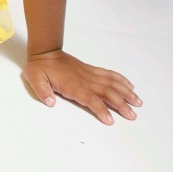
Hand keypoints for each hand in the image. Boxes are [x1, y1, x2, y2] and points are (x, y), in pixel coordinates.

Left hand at [22, 49, 141, 124]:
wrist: (45, 51)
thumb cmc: (39, 68)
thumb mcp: (34, 79)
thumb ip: (42, 91)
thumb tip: (50, 102)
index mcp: (72, 85)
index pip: (90, 99)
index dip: (100, 109)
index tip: (110, 120)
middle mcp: (84, 80)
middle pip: (106, 92)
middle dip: (120, 104)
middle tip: (133, 116)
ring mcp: (89, 74)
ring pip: (111, 83)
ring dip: (125, 92)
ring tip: (138, 102)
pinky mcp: (91, 70)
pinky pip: (108, 74)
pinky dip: (120, 79)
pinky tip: (130, 86)